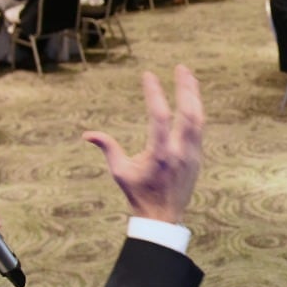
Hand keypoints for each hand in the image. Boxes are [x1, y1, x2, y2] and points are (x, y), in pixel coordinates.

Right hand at [83, 65, 204, 222]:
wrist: (162, 218)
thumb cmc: (138, 194)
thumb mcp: (120, 172)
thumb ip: (108, 148)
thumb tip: (86, 134)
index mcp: (159, 155)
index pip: (160, 117)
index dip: (155, 93)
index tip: (149, 75)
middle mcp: (179, 153)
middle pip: (189, 114)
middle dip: (186, 88)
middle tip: (181, 67)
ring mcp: (192, 155)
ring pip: (199, 120)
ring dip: (194, 96)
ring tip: (189, 77)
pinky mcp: (198, 158)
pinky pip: (199, 129)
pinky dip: (196, 111)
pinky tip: (191, 99)